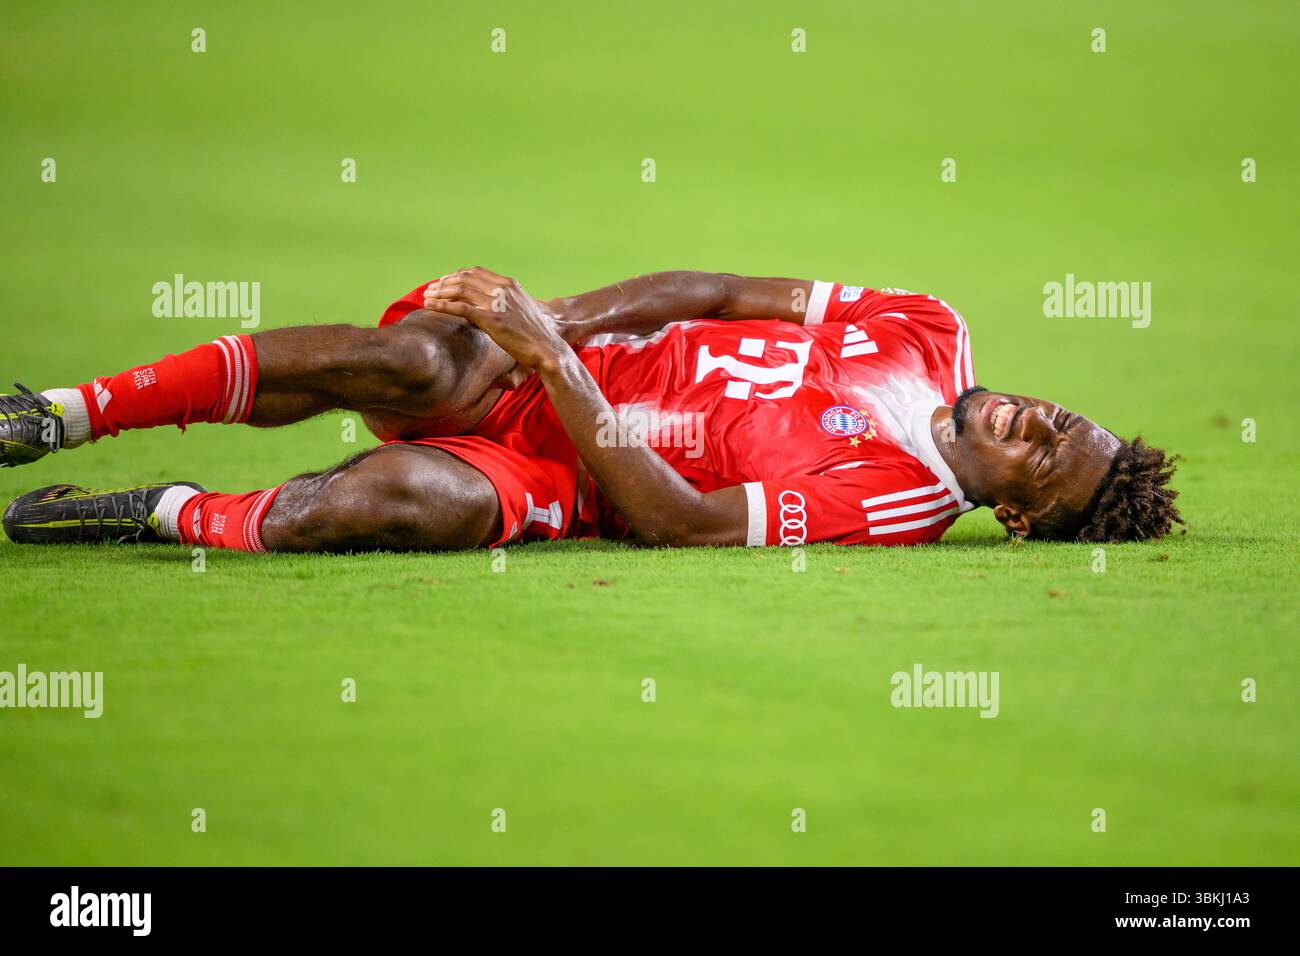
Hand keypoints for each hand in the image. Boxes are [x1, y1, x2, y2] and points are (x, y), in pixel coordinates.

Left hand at [423, 267, 569, 372]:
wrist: (547, 347)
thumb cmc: (536, 334)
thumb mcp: (522, 310)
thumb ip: (507, 303)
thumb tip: (494, 308)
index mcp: (509, 284)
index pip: (476, 272)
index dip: (457, 275)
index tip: (445, 281)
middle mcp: (502, 289)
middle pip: (465, 278)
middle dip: (445, 282)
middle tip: (431, 288)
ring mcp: (496, 302)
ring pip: (460, 289)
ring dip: (440, 292)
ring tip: (426, 296)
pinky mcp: (490, 318)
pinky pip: (460, 307)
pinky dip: (442, 305)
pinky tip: (430, 306)